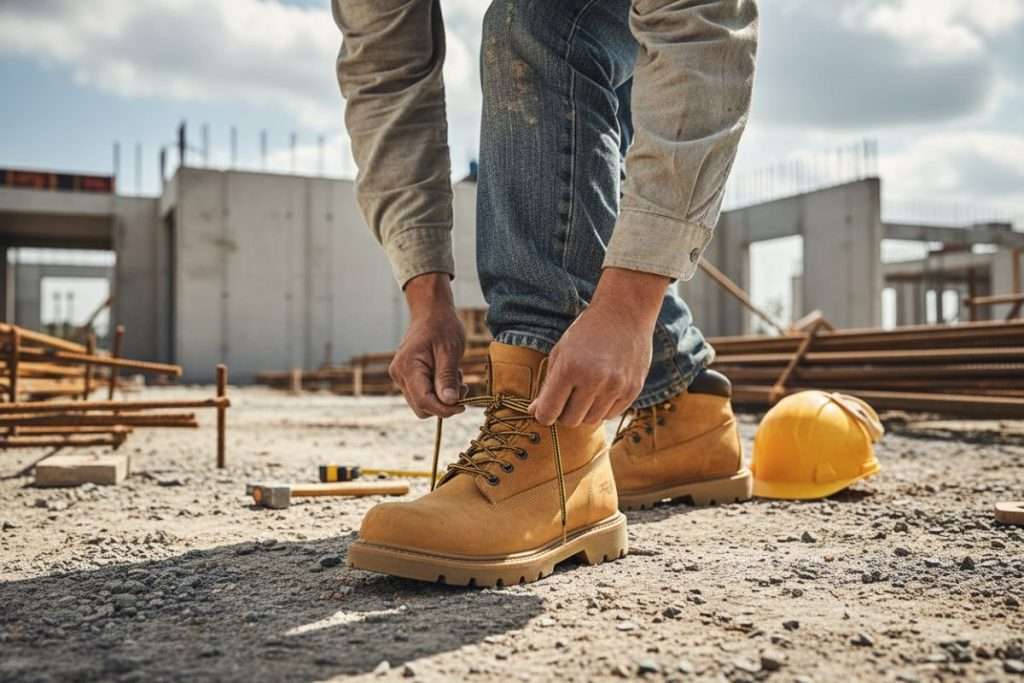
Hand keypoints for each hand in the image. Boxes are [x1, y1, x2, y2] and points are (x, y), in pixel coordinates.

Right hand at [389, 273, 466, 417]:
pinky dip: (436, 390)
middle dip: (443, 403)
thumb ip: (447, 378)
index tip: (463, 405)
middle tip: (461, 387)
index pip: (424, 401)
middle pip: (421, 407)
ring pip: (422, 403)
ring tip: (454, 376)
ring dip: (441, 397)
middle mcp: (399, 374)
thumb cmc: (442, 326)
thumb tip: (449, 402)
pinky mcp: (406, 377)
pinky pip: (422, 394)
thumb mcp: (450, 351)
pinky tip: (445, 374)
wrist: (430, 312)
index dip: (444, 409)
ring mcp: (400, 376)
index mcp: (408, 367)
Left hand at [530, 268, 668, 426]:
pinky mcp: (633, 389)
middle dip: (564, 413)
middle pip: (570, 421)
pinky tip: (602, 389)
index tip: (545, 412)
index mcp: (569, 368)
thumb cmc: (587, 331)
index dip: (543, 415)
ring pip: (591, 420)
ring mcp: (616, 386)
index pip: (549, 412)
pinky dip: (602, 408)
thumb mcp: (561, 352)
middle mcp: (594, 379)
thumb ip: (548, 384)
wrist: (625, 312)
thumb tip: (535, 412)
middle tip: (566, 399)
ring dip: (584, 411)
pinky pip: (611, 415)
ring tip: (585, 391)